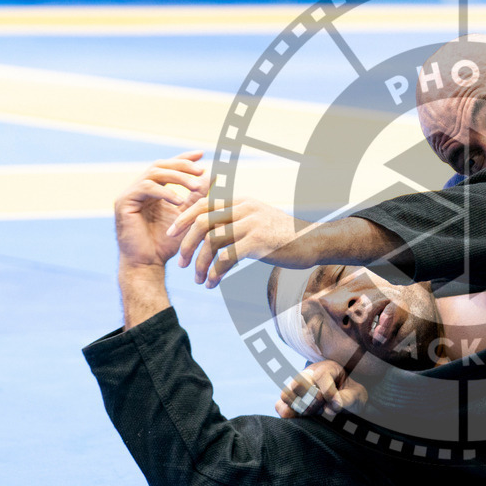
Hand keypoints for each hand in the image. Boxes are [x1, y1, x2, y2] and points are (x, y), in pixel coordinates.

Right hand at [115, 152, 208, 270]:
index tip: (202, 154)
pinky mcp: (123, 202)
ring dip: (177, 177)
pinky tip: (179, 200)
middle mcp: (139, 189)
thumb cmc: (167, 243)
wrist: (148, 264)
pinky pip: (145, 187)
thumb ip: (198, 195)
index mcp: (152, 190)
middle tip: (201, 170)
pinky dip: (164, 191)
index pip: (168, 167)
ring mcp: (129, 194)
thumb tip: (215, 176)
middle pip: (160, 165)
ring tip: (196, 186)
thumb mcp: (187, 214)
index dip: (183, 158)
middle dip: (182, 165)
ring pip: (154, 173)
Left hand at [168, 196, 308, 287]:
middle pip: (202, 223)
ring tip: (197, 279)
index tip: (172, 235)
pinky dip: (215, 273)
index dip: (183, 219)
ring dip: (200, 264)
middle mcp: (244, 209)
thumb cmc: (283, 235)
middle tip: (180, 262)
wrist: (313, 242)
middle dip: (186, 244)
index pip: (202, 205)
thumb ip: (235, 221)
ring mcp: (251, 225)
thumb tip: (210, 232)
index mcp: (241, 201)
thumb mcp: (257, 220)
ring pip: (212, 243)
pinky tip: (212, 283)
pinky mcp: (258, 243)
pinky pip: (226, 258)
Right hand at [275, 360, 367, 418]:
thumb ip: (346, 399)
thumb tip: (330, 407)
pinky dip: (290, 414)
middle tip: (322, 407)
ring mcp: (297, 386)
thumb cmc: (352, 394)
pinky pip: (280, 406)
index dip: (328, 392)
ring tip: (314, 412)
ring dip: (299, 408)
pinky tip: (305, 417)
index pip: (321, 375)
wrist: (347, 399)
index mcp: (328, 368)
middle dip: (311, 400)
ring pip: (286, 394)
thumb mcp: (357, 395)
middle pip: (298, 382)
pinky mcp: (291, 400)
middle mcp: (309, 374)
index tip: (336, 404)